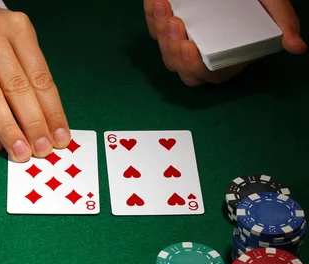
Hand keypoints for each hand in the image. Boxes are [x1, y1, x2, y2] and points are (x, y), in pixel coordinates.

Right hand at [0, 7, 70, 161]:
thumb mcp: (16, 46)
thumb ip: (30, 79)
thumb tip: (47, 126)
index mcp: (17, 28)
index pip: (39, 76)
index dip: (51, 110)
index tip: (60, 137)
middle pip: (15, 86)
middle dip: (32, 123)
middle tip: (42, 150)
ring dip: (7, 128)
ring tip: (20, 152)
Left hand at [144, 0, 306, 85]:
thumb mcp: (271, 4)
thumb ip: (283, 22)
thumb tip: (298, 47)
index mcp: (222, 59)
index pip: (203, 74)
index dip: (192, 66)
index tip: (190, 46)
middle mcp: (199, 54)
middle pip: (177, 64)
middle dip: (171, 46)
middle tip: (174, 22)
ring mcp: (181, 40)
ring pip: (162, 48)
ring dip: (159, 31)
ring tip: (163, 8)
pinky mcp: (167, 26)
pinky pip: (153, 28)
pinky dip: (151, 17)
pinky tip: (155, 2)